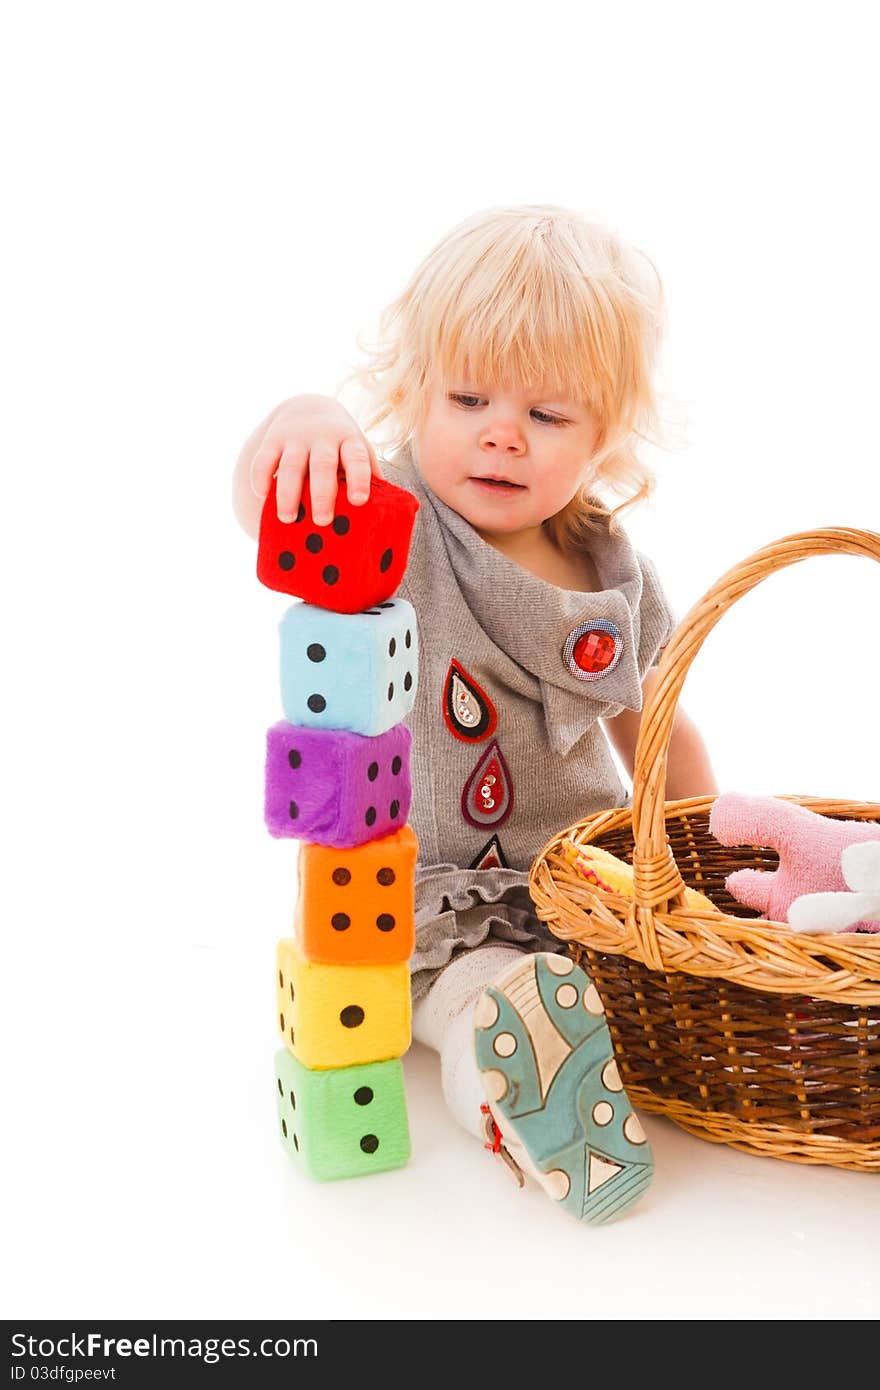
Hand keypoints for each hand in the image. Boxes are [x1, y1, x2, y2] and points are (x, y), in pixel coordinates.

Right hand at [249, 395, 382, 525]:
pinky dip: (261, 477)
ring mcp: (296, 437)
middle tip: (322, 521)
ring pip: (290, 465)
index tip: (359, 501)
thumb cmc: (340, 444)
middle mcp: (323, 436)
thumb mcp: (358, 451)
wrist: (309, 408)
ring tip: (288, 519)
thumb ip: (369, 475)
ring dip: (288, 493)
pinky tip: (262, 495)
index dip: (358, 478)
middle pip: (322, 465)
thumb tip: (387, 512)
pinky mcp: (272, 439)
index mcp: (349, 440)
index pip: (356, 458)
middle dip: (321, 494)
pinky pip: (263, 459)